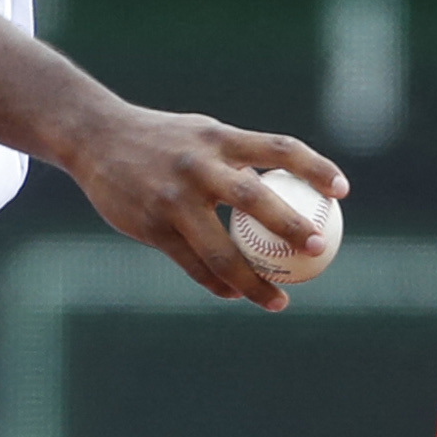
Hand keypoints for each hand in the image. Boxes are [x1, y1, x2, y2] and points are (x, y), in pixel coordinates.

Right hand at [64, 106, 348, 310]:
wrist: (94, 138)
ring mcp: (173, 198)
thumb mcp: (203, 135)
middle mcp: (199, 166)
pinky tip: (236, 294)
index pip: (279, 149)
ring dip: (254, 282)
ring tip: (280, 301)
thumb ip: (240, 158)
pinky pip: (193, 264)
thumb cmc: (162, 140)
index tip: (342, 191)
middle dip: (292, 226)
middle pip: (255, 200)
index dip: (314, 168)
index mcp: (220, 139)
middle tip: (320, 249)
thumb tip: (288, 187)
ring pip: (221, 250)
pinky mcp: (151, 226)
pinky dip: (218, 283)